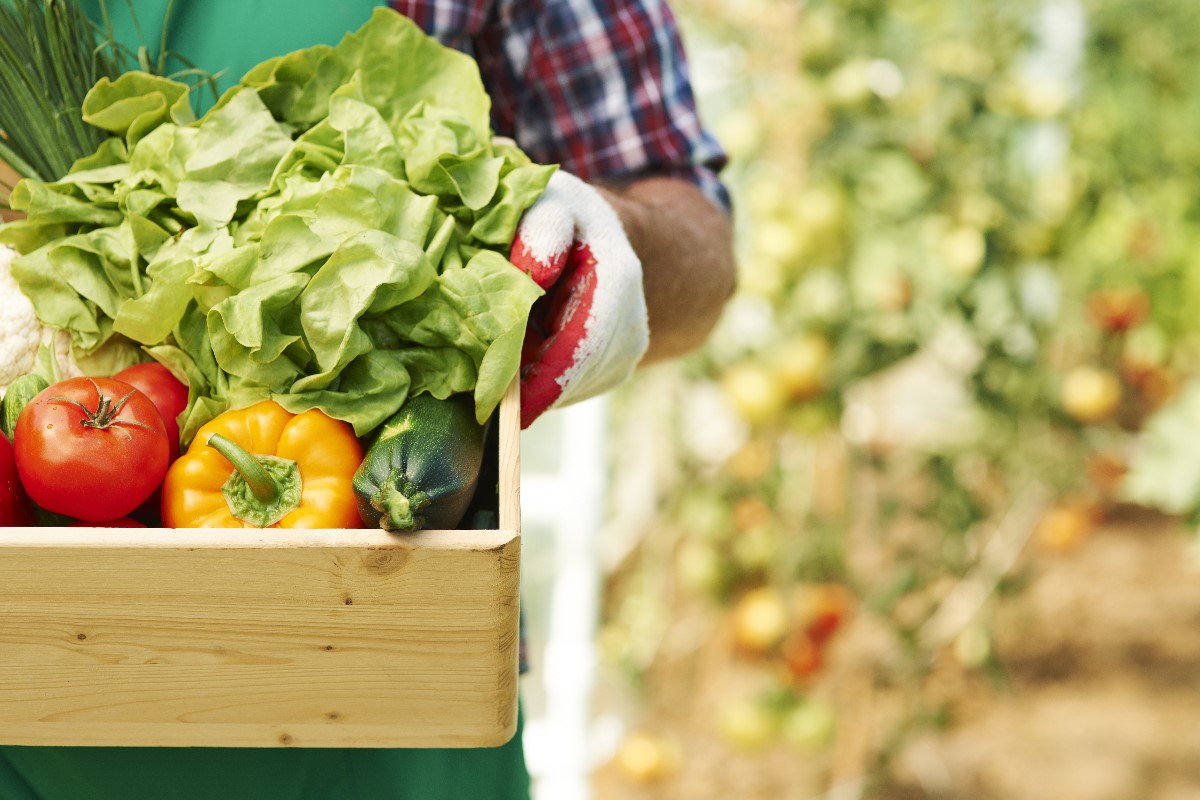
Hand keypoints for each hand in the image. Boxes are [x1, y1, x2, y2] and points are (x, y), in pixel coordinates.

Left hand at [510, 170, 648, 427]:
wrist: (595, 234)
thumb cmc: (559, 214)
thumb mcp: (548, 202)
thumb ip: (542, 228)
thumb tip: (535, 274)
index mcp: (617, 280)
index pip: (581, 345)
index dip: (544, 382)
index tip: (506, 409)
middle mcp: (632, 324)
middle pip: (574, 376)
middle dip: (525, 388)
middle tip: (478, 391)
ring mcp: (628, 352)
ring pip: (570, 388)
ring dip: (530, 383)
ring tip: (499, 355)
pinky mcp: (616, 369)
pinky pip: (570, 389)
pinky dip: (540, 381)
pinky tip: (522, 354)